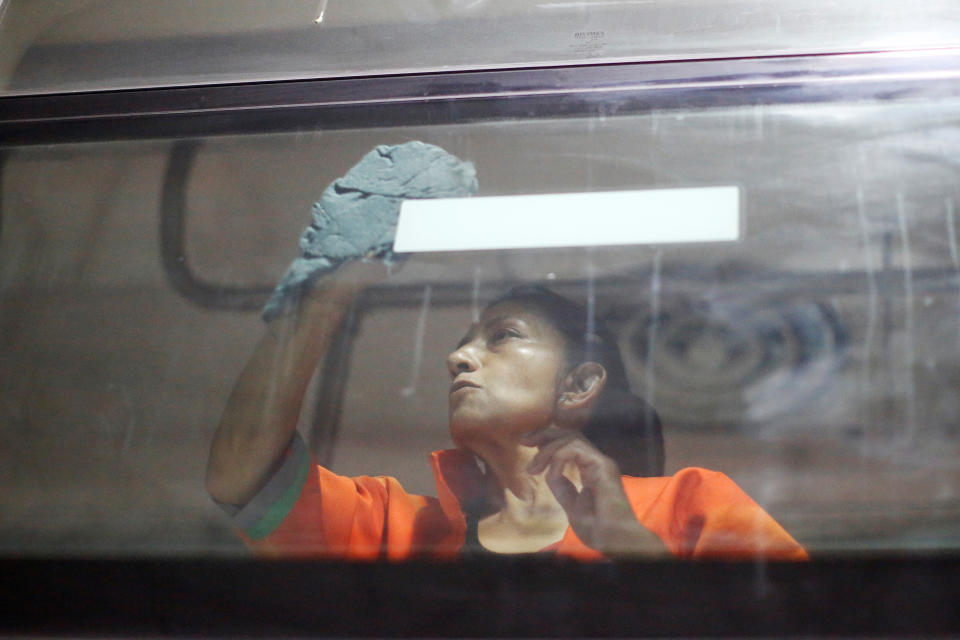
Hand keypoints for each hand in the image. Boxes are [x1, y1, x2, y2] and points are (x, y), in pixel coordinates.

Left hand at [525, 427, 666, 555]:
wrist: (614, 541)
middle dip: (545, 434)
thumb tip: (548, 471)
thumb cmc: (598, 528)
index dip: (548, 440)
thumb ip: (562, 486)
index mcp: (591, 469)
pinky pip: (575, 450)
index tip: (526, 445)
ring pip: (572, 438)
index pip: (570, 443)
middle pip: (570, 434)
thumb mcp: (571, 504)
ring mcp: (602, 462)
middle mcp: (598, 462)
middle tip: (524, 441)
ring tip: (534, 468)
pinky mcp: (603, 466)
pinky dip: (558, 459)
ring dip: (548, 449)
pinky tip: (551, 474)